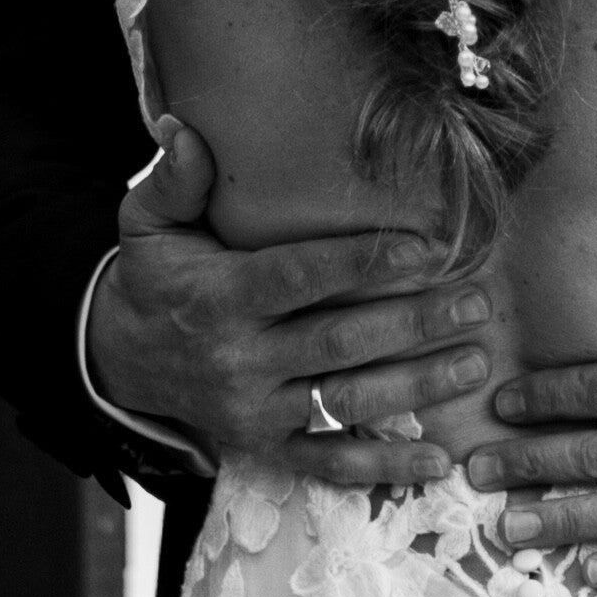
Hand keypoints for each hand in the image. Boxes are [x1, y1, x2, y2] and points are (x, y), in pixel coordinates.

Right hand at [86, 125, 488, 484]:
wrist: (119, 360)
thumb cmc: (154, 277)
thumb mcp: (146, 222)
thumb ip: (173, 178)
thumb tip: (183, 128)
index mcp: (221, 297)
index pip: (301, 278)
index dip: (365, 262)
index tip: (428, 246)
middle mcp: (241, 359)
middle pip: (340, 343)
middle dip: (415, 324)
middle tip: (476, 304)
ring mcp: (256, 411)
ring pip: (346, 403)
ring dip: (417, 387)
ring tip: (476, 363)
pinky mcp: (266, 448)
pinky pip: (330, 464)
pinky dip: (385, 468)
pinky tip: (439, 462)